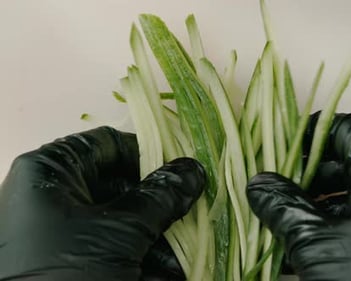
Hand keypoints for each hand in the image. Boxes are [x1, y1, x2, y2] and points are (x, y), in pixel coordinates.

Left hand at [0, 127, 204, 280]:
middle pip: (121, 183)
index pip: (108, 144)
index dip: (148, 153)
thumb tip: (192, 171)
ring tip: (189, 242)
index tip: (181, 171)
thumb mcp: (120, 230)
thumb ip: (160, 196)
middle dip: (160, 201)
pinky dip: (147, 254)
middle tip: (193, 209)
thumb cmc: (67, 272)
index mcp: (51, 172)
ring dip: (160, 232)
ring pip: (125, 218)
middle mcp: (55, 196)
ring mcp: (65, 231)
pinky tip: (171, 270)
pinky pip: (118, 246)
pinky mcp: (77, 260)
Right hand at [247, 113, 350, 280]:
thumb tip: (257, 182)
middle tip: (273, 194)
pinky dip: (335, 227)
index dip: (310, 136)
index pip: (348, 129)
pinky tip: (304, 249)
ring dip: (316, 207)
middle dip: (306, 178)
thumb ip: (283, 206)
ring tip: (282, 225)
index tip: (278, 153)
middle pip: (348, 163)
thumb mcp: (317, 242)